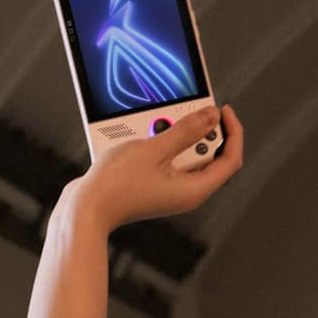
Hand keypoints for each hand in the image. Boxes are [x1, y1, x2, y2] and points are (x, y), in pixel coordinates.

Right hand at [60, 104, 245, 236]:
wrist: (85, 207)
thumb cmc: (117, 185)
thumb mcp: (155, 150)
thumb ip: (186, 131)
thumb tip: (211, 117)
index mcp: (195, 190)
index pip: (230, 159)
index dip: (232, 132)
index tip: (223, 110)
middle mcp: (186, 193)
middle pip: (210, 156)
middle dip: (201, 132)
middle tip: (187, 112)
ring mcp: (170, 191)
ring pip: (187, 156)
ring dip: (178, 136)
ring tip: (159, 124)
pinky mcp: (155, 186)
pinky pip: (168, 160)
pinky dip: (163, 144)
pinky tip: (147, 134)